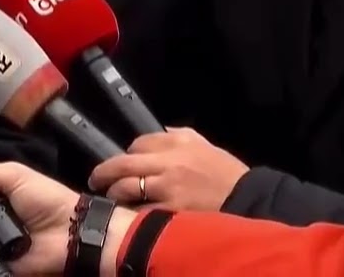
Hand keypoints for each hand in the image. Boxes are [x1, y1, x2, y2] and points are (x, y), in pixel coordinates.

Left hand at [90, 127, 248, 210]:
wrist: (248, 198)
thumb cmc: (225, 172)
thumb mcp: (203, 144)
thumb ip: (178, 134)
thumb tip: (159, 130)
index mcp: (176, 142)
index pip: (138, 143)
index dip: (128, 153)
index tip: (125, 162)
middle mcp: (168, 162)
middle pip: (123, 162)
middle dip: (103, 171)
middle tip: (95, 179)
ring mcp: (168, 186)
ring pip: (126, 186)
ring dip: (114, 192)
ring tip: (110, 197)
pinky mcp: (171, 208)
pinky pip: (141, 209)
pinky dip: (131, 211)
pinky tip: (127, 213)